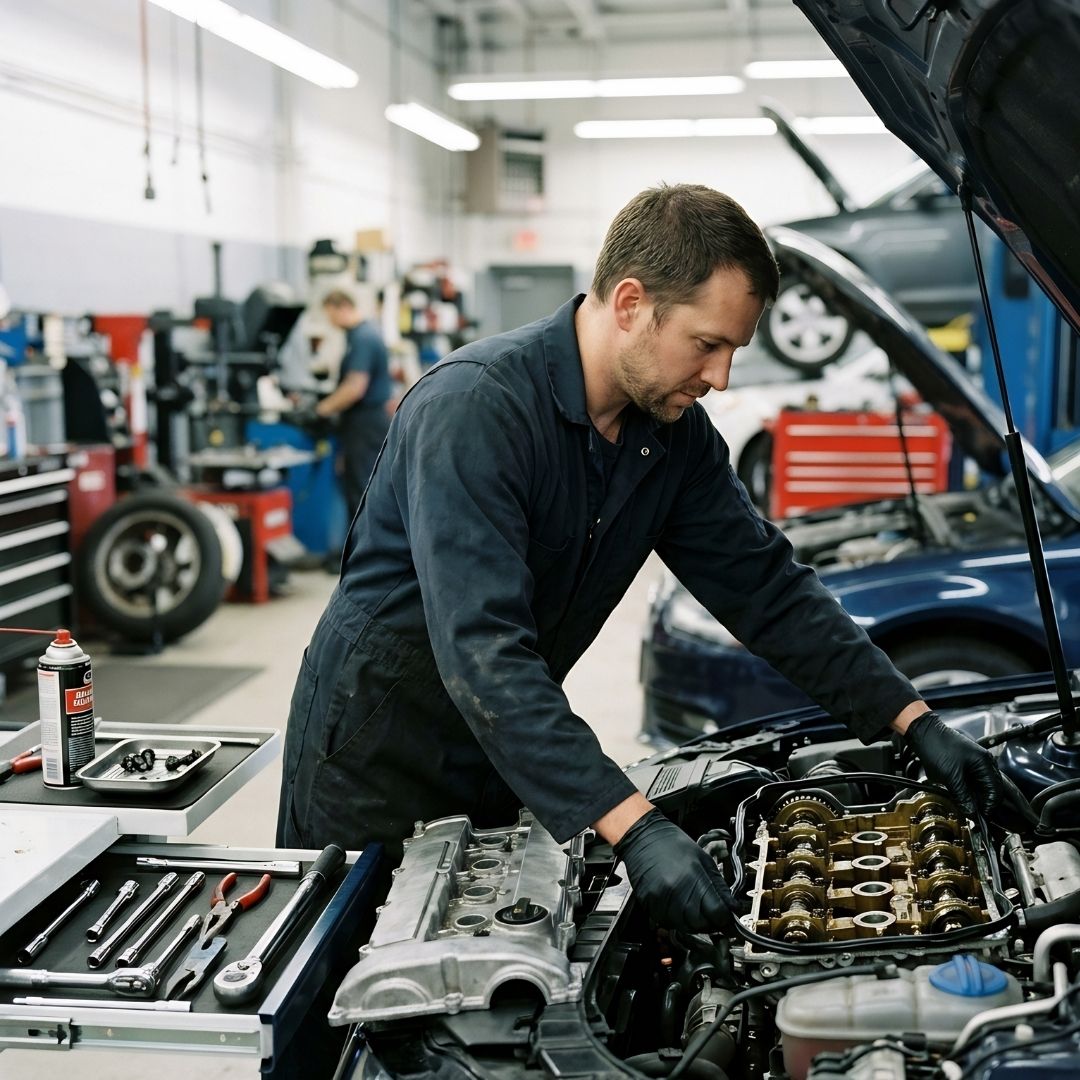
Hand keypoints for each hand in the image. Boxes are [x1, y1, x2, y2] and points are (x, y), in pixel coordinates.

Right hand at [613, 808, 734, 931]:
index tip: (727, 919)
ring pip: (684, 927)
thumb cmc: (672, 844)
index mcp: (694, 877)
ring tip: (691, 905)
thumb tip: (733, 907)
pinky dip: (675, 918)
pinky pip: (667, 922)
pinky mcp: (649, 904)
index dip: (725, 919)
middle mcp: (676, 890)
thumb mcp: (704, 859)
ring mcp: (661, 899)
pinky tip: (676, 904)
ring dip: (691, 922)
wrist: (643, 837)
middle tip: (709, 912)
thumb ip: (720, 886)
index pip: (717, 914)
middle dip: (709, 922)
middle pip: (701, 925)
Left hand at [905, 710, 1002, 816]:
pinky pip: (972, 780)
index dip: (989, 806)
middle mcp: (984, 762)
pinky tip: (959, 794)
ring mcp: (976, 762)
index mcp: (985, 763)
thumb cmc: (936, 747)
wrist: (923, 733)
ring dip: (974, 796)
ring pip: (981, 786)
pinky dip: (968, 789)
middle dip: (982, 802)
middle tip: (972, 812)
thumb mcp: (950, 776)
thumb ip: (962, 796)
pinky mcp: (966, 763)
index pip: (996, 792)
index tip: (980, 816)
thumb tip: (971, 812)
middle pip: (990, 789)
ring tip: (964, 804)